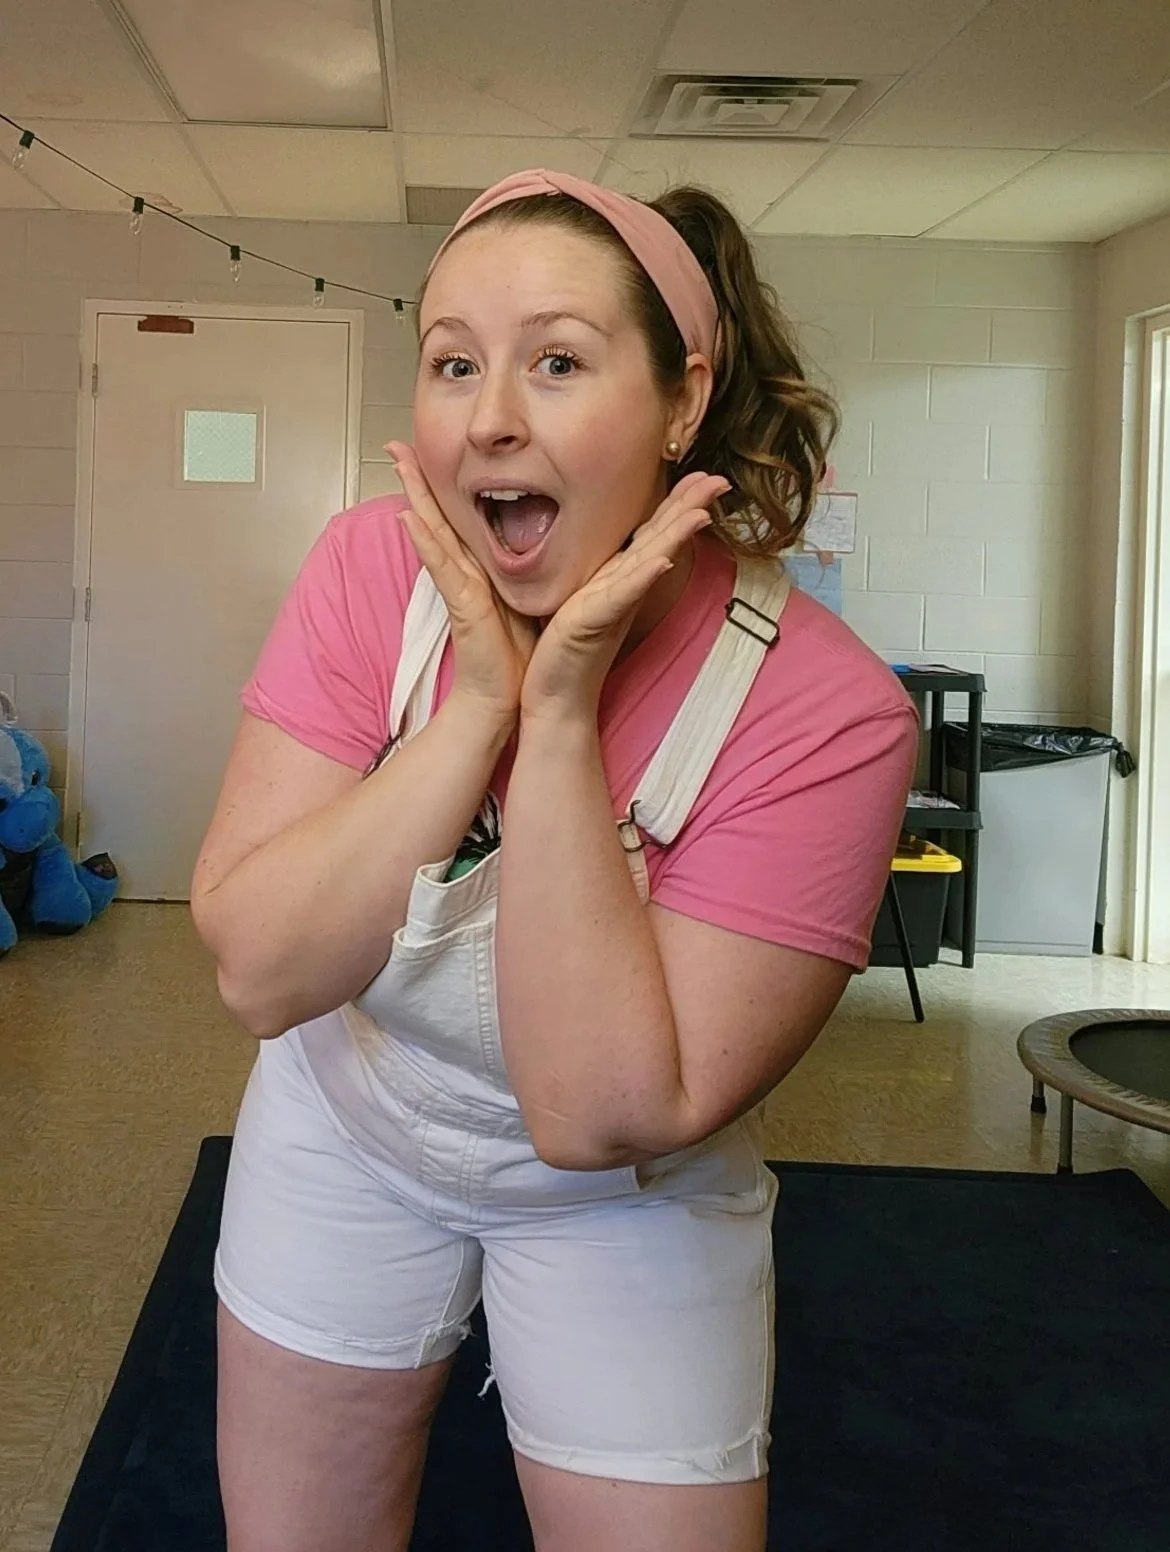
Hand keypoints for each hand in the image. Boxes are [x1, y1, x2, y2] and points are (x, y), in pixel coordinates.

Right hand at [388, 443, 537, 725]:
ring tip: (399, 464)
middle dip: (417, 481)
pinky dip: (426, 544)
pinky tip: (408, 519)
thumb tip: (547, 548)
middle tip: (396, 445)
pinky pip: (441, 570)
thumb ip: (528, 573)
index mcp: (480, 571)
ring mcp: (459, 589)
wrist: (509, 697)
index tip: (429, 454)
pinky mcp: (462, 607)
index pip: (456, 521)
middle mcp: (464, 574)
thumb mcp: (529, 599)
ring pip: (433, 534)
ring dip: (414, 498)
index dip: (441, 489)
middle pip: (436, 519)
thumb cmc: (521, 655)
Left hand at [520, 471, 729, 721]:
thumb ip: (590, 569)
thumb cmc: (560, 648)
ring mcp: (613, 605)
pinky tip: (662, 560)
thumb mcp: (576, 597)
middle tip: (720, 479)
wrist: (553, 697)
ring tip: (702, 512)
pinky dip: (644, 577)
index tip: (701, 474)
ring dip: (676, 536)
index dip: (678, 504)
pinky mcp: (595, 622)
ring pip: (650, 562)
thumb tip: (589, 539)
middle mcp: (623, 589)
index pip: (653, 533)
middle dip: (691, 508)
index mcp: (618, 578)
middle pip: (662, 540)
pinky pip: (622, 596)